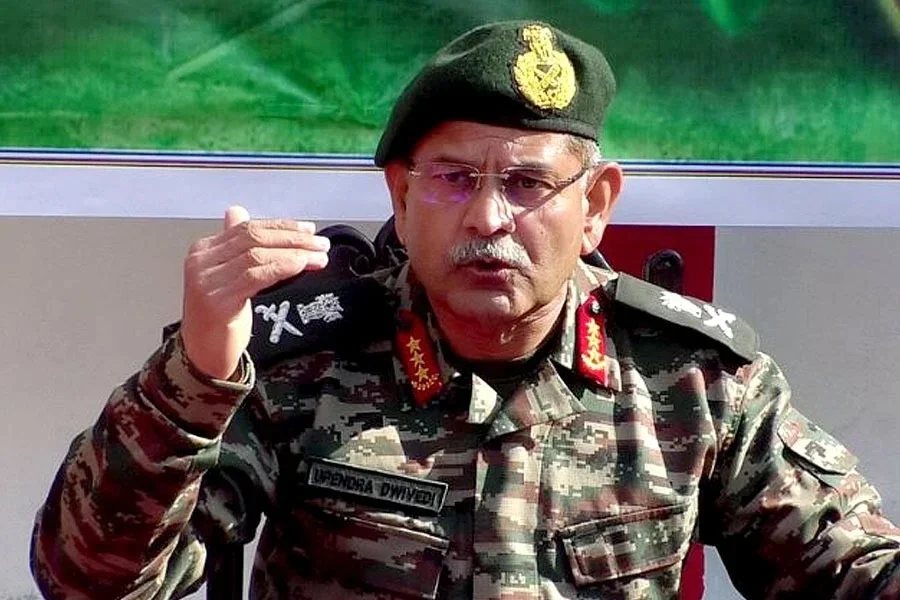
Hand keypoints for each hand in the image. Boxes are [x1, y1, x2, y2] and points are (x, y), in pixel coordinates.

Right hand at [180, 206, 329, 378]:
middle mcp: (201, 262)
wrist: (202, 355)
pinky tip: (300, 266)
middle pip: (253, 238)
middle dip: (292, 238)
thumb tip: (239, 213)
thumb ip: (235, 247)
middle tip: (320, 243)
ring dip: (294, 253)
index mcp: (203, 250)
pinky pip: (254, 277)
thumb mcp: (227, 276)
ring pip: (256, 255)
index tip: (308, 229)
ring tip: (318, 257)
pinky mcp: (217, 302)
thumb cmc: (218, 318)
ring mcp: (206, 282)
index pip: (247, 228)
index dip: (281, 226)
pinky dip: (281, 268)